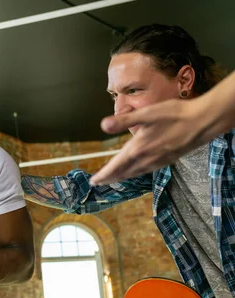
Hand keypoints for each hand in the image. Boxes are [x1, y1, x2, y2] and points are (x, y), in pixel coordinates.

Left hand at [90, 97, 211, 185]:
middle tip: (98, 183)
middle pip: (124, 173)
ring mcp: (159, 161)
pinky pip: (147, 171)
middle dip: (110, 178)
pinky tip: (137, 171)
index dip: (103, 174)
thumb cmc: (175, 114)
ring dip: (122, 177)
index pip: (115, 166)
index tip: (93, 181)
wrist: (204, 121)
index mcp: (138, 148)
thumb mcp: (147, 114)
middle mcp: (147, 159)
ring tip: (113, 179)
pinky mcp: (168, 160)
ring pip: (135, 173)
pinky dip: (136, 173)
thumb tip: (103, 125)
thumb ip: (124, 120)